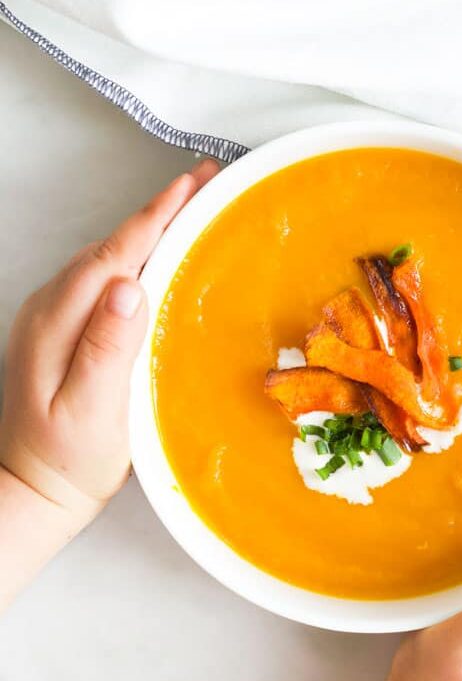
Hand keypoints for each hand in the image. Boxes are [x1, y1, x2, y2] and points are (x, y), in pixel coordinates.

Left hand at [0, 159, 219, 518]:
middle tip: (202, 186)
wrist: (34, 488)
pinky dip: (136, 259)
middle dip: (158, 212)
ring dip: (148, 231)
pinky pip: (105, 280)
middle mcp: (52, 309)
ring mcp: (56, 318)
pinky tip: (156, 259)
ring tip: (188, 212)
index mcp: (59, 322)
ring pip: (108, 259)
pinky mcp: (67, 331)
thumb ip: (106, 348)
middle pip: (111, 246)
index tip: (191, 185)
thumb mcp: (91, 411)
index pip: (114, 255)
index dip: (155, 217)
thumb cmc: (68, 459)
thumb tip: (129, 287)